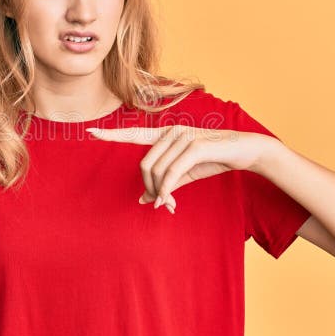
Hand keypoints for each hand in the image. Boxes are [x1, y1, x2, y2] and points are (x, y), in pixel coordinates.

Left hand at [86, 124, 271, 213]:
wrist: (244, 151)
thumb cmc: (212, 160)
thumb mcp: (185, 174)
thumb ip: (164, 184)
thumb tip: (144, 200)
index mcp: (165, 134)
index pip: (133, 133)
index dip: (111, 134)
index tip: (89, 131)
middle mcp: (171, 131)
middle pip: (144, 164)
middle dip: (149, 187)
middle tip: (161, 203)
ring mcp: (183, 137)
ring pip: (157, 171)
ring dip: (160, 192)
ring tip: (169, 203)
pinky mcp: (195, 146)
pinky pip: (171, 173)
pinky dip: (167, 190)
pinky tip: (168, 201)